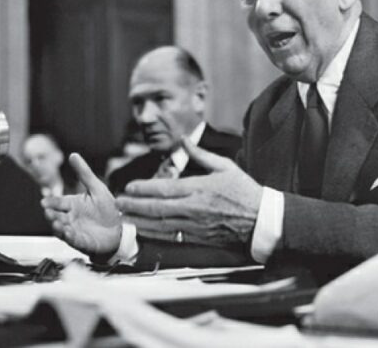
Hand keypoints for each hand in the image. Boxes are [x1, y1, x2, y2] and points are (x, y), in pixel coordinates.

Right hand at [41, 153, 122, 255]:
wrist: (122, 226)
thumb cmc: (108, 208)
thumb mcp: (97, 188)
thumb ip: (84, 173)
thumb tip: (73, 155)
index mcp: (72, 205)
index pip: (58, 203)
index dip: (51, 203)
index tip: (45, 202)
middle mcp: (71, 218)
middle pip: (56, 217)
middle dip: (51, 215)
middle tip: (49, 212)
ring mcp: (75, 231)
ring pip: (61, 230)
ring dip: (57, 227)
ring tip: (57, 223)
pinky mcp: (82, 242)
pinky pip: (74, 240)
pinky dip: (70, 237)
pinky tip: (69, 233)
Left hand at [115, 138, 262, 247]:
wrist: (260, 219)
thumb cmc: (243, 190)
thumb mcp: (225, 166)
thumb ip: (201, 154)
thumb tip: (184, 140)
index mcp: (199, 188)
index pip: (164, 188)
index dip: (144, 188)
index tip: (129, 187)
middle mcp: (194, 207)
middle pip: (157, 208)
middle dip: (134, 206)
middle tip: (117, 203)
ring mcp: (195, 225)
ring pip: (160, 224)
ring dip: (139, 221)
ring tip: (123, 217)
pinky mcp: (198, 237)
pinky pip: (171, 236)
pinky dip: (154, 234)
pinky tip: (143, 231)